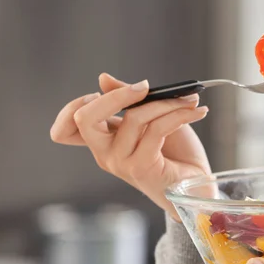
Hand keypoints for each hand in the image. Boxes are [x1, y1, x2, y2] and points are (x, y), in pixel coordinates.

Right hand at [50, 73, 210, 217]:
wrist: (197, 184)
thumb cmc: (176, 153)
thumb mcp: (152, 118)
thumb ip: (129, 100)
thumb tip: (103, 78)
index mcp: (102, 141)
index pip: (65, 129)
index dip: (73, 107)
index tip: (101, 91)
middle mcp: (105, 154)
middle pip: (85, 118)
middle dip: (117, 95)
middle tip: (146, 86)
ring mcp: (120, 163)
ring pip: (134, 117)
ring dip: (168, 103)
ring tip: (191, 101)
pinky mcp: (141, 167)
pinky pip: (157, 129)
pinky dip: (180, 114)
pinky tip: (198, 112)